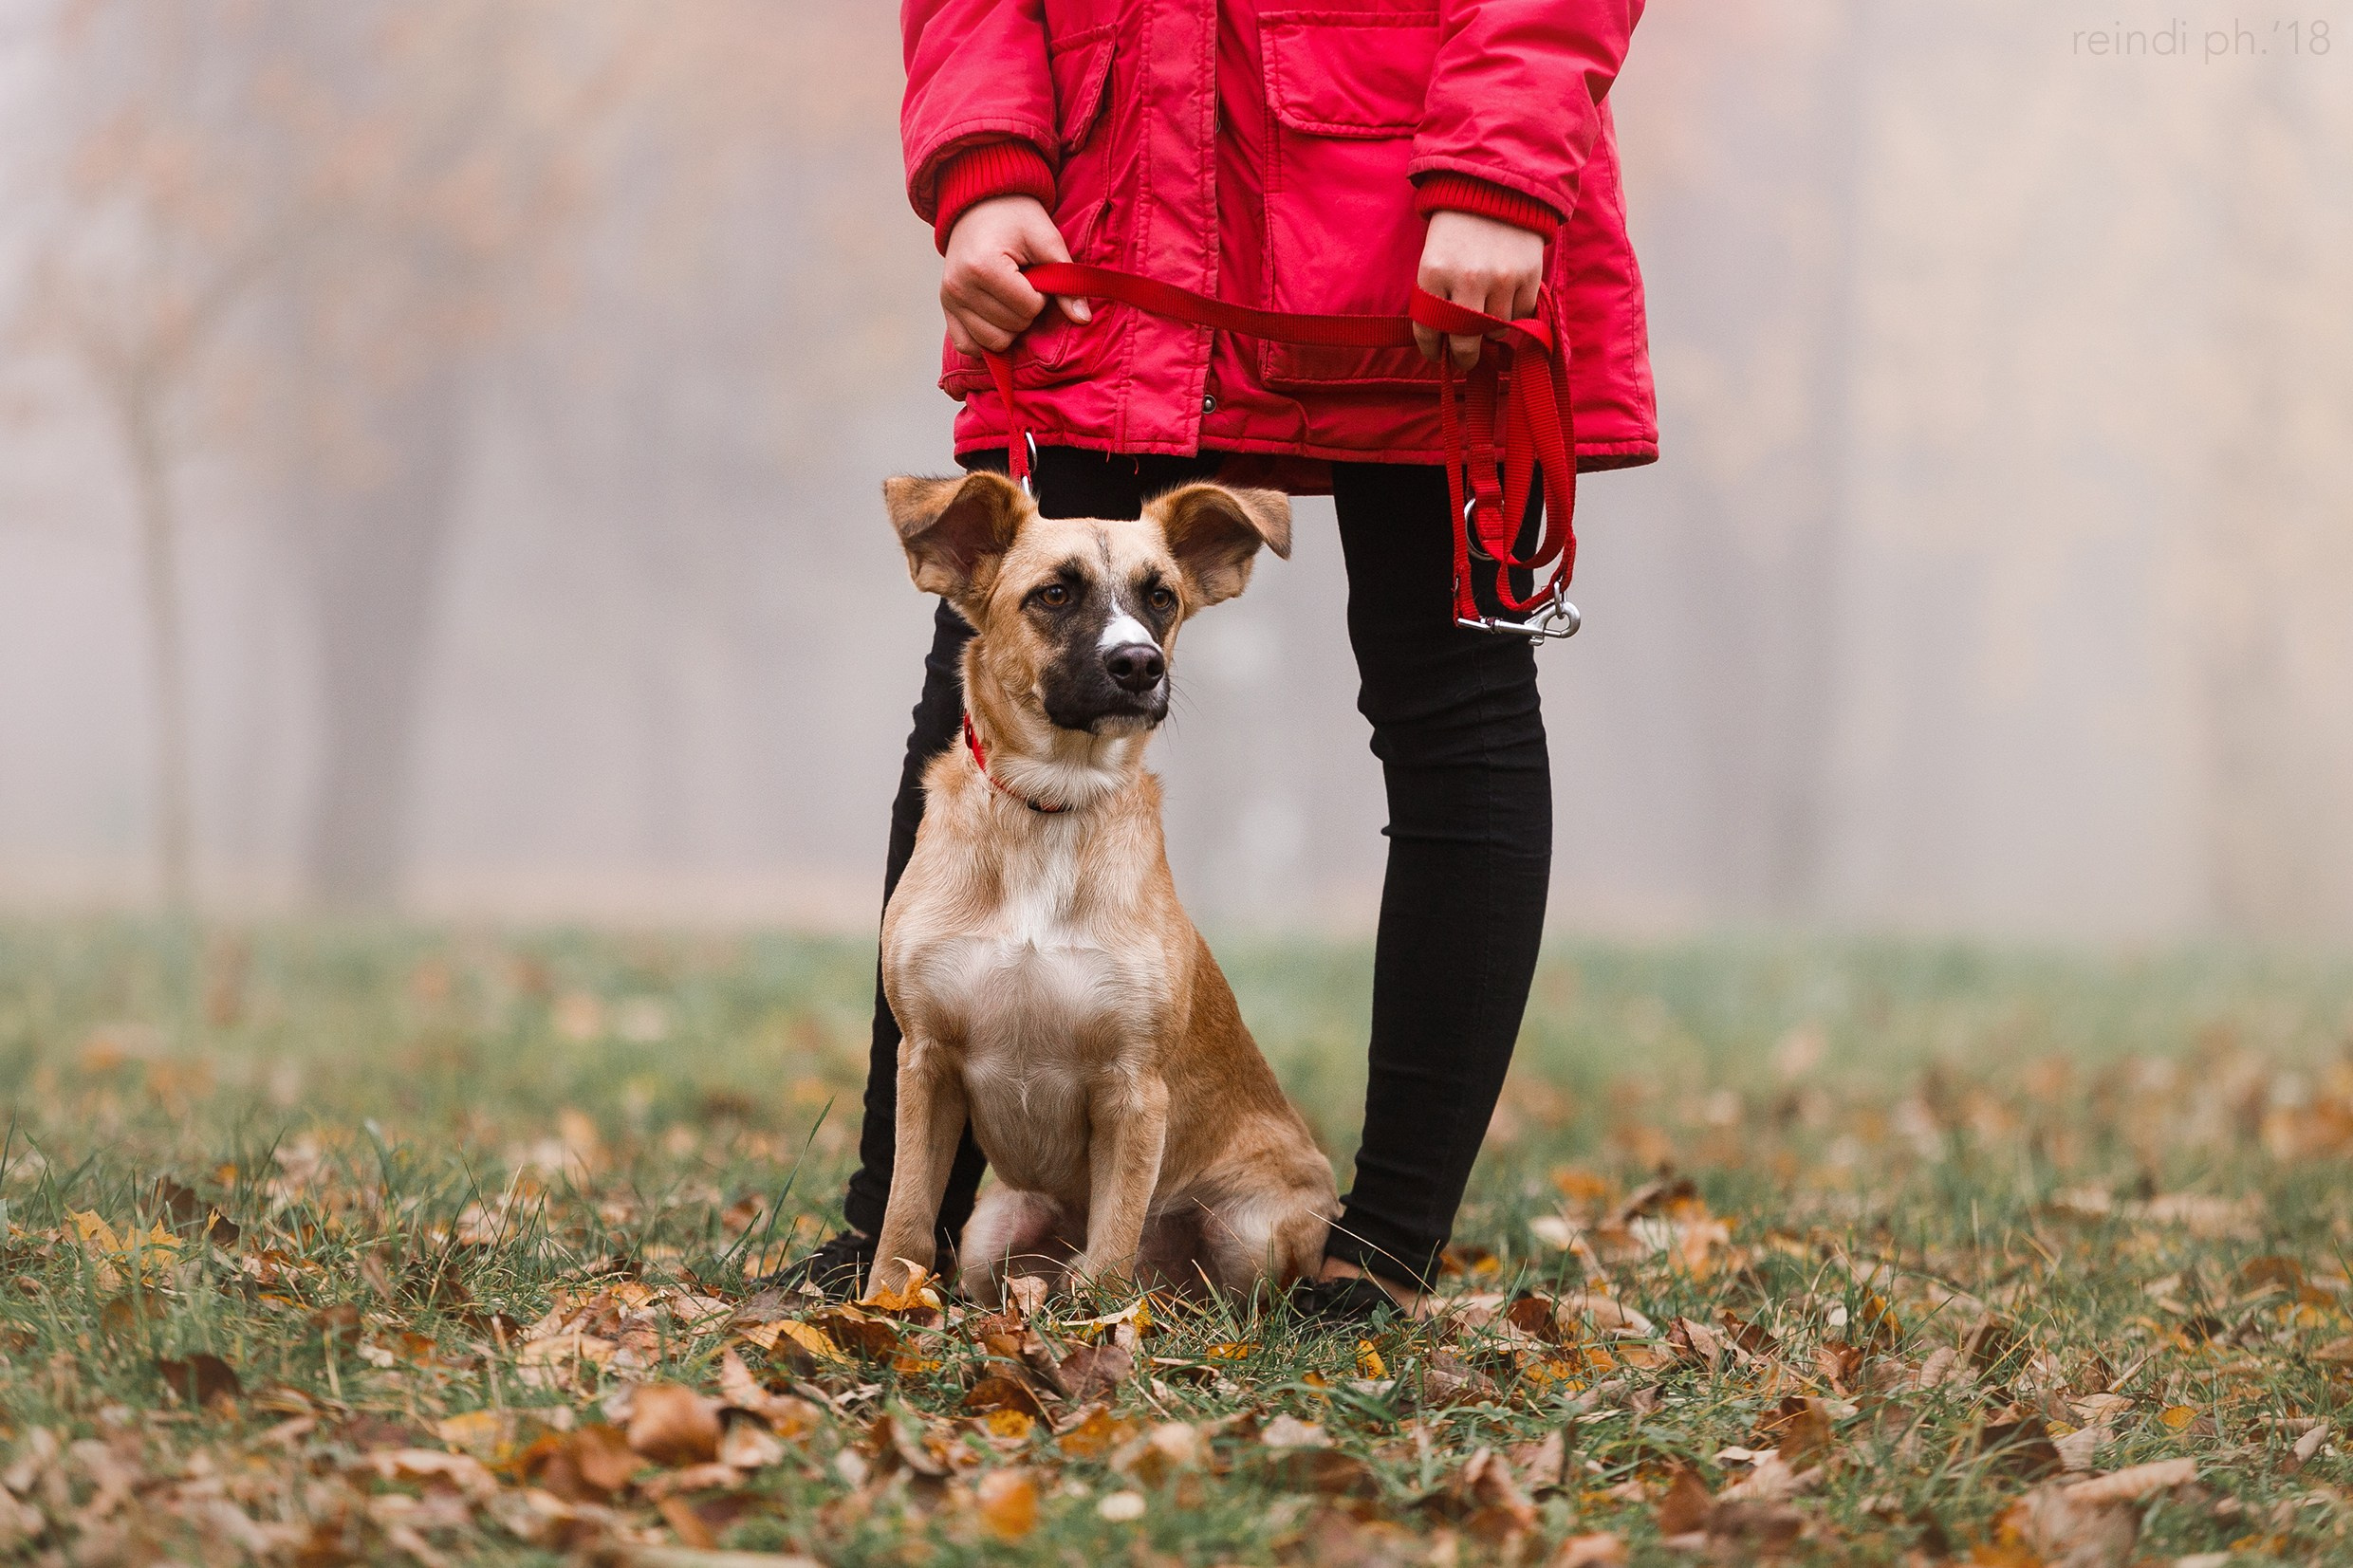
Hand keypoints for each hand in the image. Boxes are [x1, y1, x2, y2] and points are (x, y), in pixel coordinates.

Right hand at [941, 195, 1091, 355]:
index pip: (1028, 309)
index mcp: (982, 267)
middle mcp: (959, 287)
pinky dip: (986, 340)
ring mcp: (948, 300)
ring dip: (1010, 327)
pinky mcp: (945, 309)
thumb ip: (1066, 279)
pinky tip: (995, 318)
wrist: (980, 204)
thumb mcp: (1047, 239)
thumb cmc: (1015, 217)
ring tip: (1009, 297)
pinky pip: (968, 346)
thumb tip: (1083, 319)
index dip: (1041, 295)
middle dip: (1026, 311)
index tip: (1035, 274)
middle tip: (1022, 284)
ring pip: (993, 343)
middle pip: (1012, 328)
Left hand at [1413, 210, 1543, 370]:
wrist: (1495, 188)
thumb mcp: (1434, 257)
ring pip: (1496, 330)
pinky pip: (1521, 314)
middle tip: (1464, 357)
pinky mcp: (1528, 275)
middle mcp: (1467, 279)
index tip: (1436, 354)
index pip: (1429, 330)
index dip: (1432, 349)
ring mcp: (1501, 278)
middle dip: (1463, 356)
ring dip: (1490, 329)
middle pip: (1465, 342)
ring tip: (1487, 314)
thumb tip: (1444, 342)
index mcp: (1434, 272)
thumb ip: (1436, 296)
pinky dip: (1514, 314)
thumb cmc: (1458, 228)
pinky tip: (1506, 298)